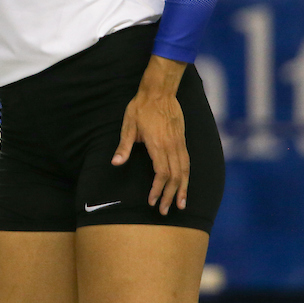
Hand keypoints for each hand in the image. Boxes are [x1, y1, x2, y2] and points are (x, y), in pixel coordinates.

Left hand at [112, 55, 188, 214]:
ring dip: (182, 189)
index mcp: (157, 144)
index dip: (158, 190)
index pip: (161, 173)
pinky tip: (185, 185)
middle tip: (166, 211)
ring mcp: (179, 143)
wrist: (160, 91)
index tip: (153, 201)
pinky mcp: (183, 140)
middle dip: (170, 195)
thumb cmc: (140, 107)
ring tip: (181, 205)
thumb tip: (116, 163)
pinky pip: (187, 163)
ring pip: (184, 171)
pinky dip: (187, 177)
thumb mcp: (128, 125)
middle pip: (174, 176)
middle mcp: (171, 146)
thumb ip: (124, 146)